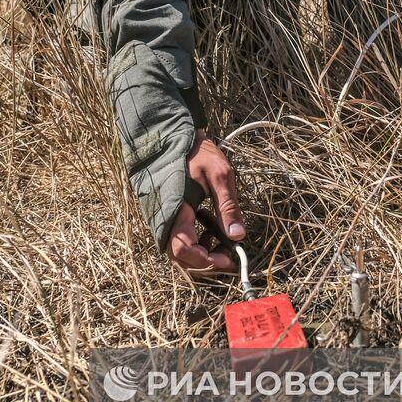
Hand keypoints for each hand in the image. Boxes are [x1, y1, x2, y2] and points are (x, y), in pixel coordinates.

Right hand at [166, 130, 245, 275]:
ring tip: (221, 242)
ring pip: (177, 251)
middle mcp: (164, 217)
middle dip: (204, 263)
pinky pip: (177, 240)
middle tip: (227, 257)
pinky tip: (210, 232)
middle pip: (178, 257)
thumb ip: (228, 207)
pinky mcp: (166, 216)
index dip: (205, 261)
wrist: (175, 138)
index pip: (184, 249)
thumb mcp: (220, 175)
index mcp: (176, 208)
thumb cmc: (198, 153)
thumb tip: (238, 236)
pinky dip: (194, 244)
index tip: (228, 259)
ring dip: (200, 255)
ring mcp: (163, 217)